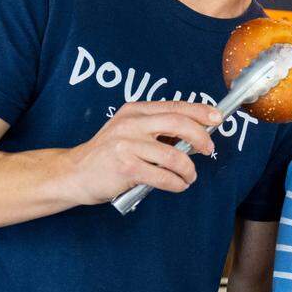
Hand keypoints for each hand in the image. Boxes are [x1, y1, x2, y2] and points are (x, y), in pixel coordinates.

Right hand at [64, 101, 221, 204]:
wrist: (74, 173)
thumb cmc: (108, 155)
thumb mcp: (129, 131)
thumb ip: (156, 129)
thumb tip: (194, 134)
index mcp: (135, 111)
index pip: (175, 106)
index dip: (200, 112)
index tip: (217, 118)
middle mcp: (131, 123)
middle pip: (178, 123)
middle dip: (200, 137)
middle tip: (208, 150)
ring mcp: (126, 144)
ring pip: (173, 155)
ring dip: (188, 169)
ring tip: (189, 176)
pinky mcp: (125, 167)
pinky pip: (162, 175)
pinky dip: (176, 183)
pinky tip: (178, 185)